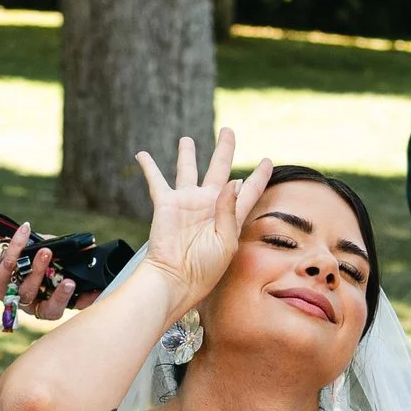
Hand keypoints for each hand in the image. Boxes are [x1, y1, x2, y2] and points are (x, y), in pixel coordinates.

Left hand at [0, 223, 78, 323]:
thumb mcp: (47, 259)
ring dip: (38, 270)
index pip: (69, 308)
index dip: (80, 304)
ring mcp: (13, 298)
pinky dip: (18, 246)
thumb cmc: (25, 259)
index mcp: (47, 301)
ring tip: (47, 252)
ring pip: (27, 290)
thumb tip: (88, 247)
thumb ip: (65, 256)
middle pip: (48, 309)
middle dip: (60, 297)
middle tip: (70, 281)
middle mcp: (32, 304)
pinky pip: (8, 266)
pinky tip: (26, 230)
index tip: (93, 293)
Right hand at [134, 131, 272, 306]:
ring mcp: (187, 202)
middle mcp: (209, 204)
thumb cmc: (205, 268)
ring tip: (186, 139)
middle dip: (224, 149)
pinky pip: (156, 181)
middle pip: (219, 168)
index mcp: (229, 215)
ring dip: (187, 154)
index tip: (268, 160)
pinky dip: (149, 167)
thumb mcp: (226, 241)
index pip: (249, 190)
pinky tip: (142, 155)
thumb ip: (230, 209)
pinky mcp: (166, 204)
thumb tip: (235, 180)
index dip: (260, 175)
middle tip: (228, 132)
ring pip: (188, 170)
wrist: (176, 279)